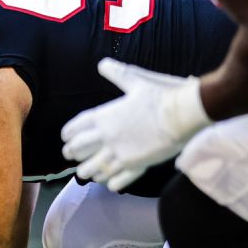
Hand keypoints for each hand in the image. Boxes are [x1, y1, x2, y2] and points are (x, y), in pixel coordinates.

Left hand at [61, 59, 211, 192]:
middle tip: (69, 155)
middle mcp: (107, 136)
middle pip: (81, 148)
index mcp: (105, 116)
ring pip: (95, 167)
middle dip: (72, 153)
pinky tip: (108, 184)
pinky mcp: (135, 165)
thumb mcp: (136, 81)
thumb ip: (117, 74)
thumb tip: (103, 63)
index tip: (65, 137)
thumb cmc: (160, 96)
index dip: (69, 133)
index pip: (78, 126)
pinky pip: (117, 178)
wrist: (182, 114)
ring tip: (84, 173)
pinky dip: (110, 182)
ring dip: (87, 171)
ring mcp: (120, 152)